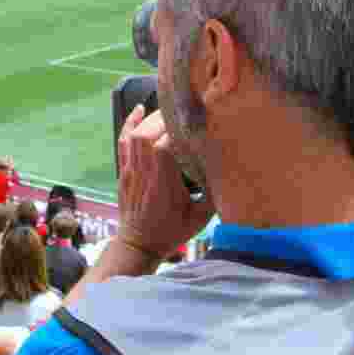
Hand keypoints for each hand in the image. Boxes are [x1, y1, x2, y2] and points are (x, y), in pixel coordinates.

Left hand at [116, 106, 214, 260]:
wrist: (139, 244)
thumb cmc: (171, 232)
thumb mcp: (200, 218)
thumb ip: (214, 195)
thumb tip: (230, 172)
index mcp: (163, 185)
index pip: (164, 148)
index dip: (177, 133)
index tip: (194, 126)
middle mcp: (144, 174)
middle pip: (146, 136)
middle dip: (164, 119)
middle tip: (183, 114)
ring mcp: (130, 171)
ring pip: (134, 136)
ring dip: (150, 119)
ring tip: (168, 112)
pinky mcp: (124, 170)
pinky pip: (123, 142)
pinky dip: (130, 123)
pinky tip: (139, 109)